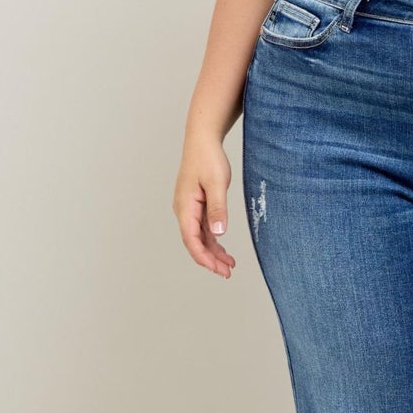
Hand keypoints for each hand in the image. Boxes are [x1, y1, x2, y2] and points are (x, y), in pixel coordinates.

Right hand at [173, 133, 237, 277]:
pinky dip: (213, 240)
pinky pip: (203, 228)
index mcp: (185, 207)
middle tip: (227, 272)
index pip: (191, 240)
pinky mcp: (196, 205)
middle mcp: (184, 210)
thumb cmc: (208, 158)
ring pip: (199, 237)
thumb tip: (218, 233)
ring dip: (213, 252)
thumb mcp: (216, 184)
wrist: (202, 140)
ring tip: (229, 265)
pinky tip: (223, 250)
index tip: (217, 269)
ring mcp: (189, 209)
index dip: (203, 257)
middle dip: (210, 260)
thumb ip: (217, 209)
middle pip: (195, 242)